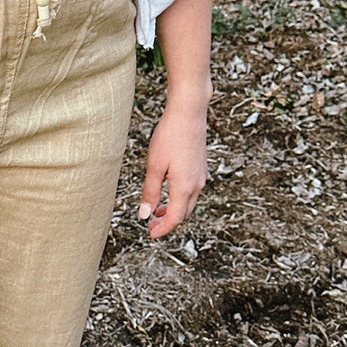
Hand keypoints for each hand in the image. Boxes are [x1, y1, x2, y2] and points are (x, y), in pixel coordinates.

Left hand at [138, 102, 207, 239]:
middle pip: (184, 213)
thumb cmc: (170, 136)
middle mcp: (197, 184)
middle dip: (168, 221)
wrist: (189, 113)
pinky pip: (192, 190)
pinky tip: (167, 189)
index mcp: (185, 187)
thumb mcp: (154, 166)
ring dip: (174, 209)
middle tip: (151, 223)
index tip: (150, 233)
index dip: (162, 229)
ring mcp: (201, 175)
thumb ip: (150, 192)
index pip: (175, 218)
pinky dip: (180, 197)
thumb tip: (145, 214)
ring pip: (188, 202)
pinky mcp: (201, 167)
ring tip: (157, 209)